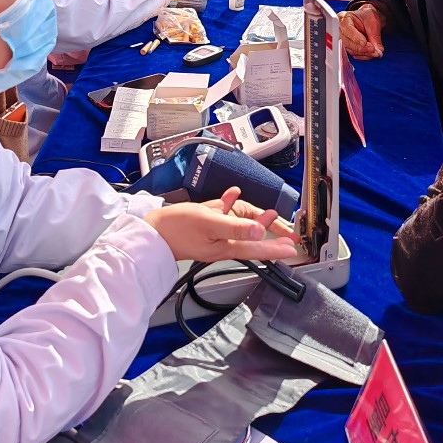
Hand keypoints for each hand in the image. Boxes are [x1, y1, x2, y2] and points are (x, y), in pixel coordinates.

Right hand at [143, 187, 298, 262]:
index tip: (291, 249)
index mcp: (226, 246)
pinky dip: (229, 205)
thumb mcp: (209, 223)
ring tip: (270, 216)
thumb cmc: (177, 229)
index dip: (275, 248)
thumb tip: (259, 229)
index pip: (257, 247)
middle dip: (270, 236)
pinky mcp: (203, 226)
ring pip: (239, 227)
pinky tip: (232, 194)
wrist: (152, 232)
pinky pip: (222, 215)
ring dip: (255, 220)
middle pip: (251, 239)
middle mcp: (222, 243)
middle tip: (288, 237)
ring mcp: (213, 234)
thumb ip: (235, 226)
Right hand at [339, 7, 384, 59]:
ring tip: (375, 52)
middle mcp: (340, 30)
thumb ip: (374, 35)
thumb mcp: (372, 21)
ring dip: (364, 53)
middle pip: (348, 42)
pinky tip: (370, 54)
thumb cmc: (366, 17)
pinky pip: (354, 54)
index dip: (356, 37)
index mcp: (344, 19)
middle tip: (374, 50)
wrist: (366, 19)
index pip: (347, 29)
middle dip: (362, 48)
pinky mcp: (347, 47)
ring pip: (351, 50)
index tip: (364, 43)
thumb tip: (378, 49)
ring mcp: (342, 39)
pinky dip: (363, 55)